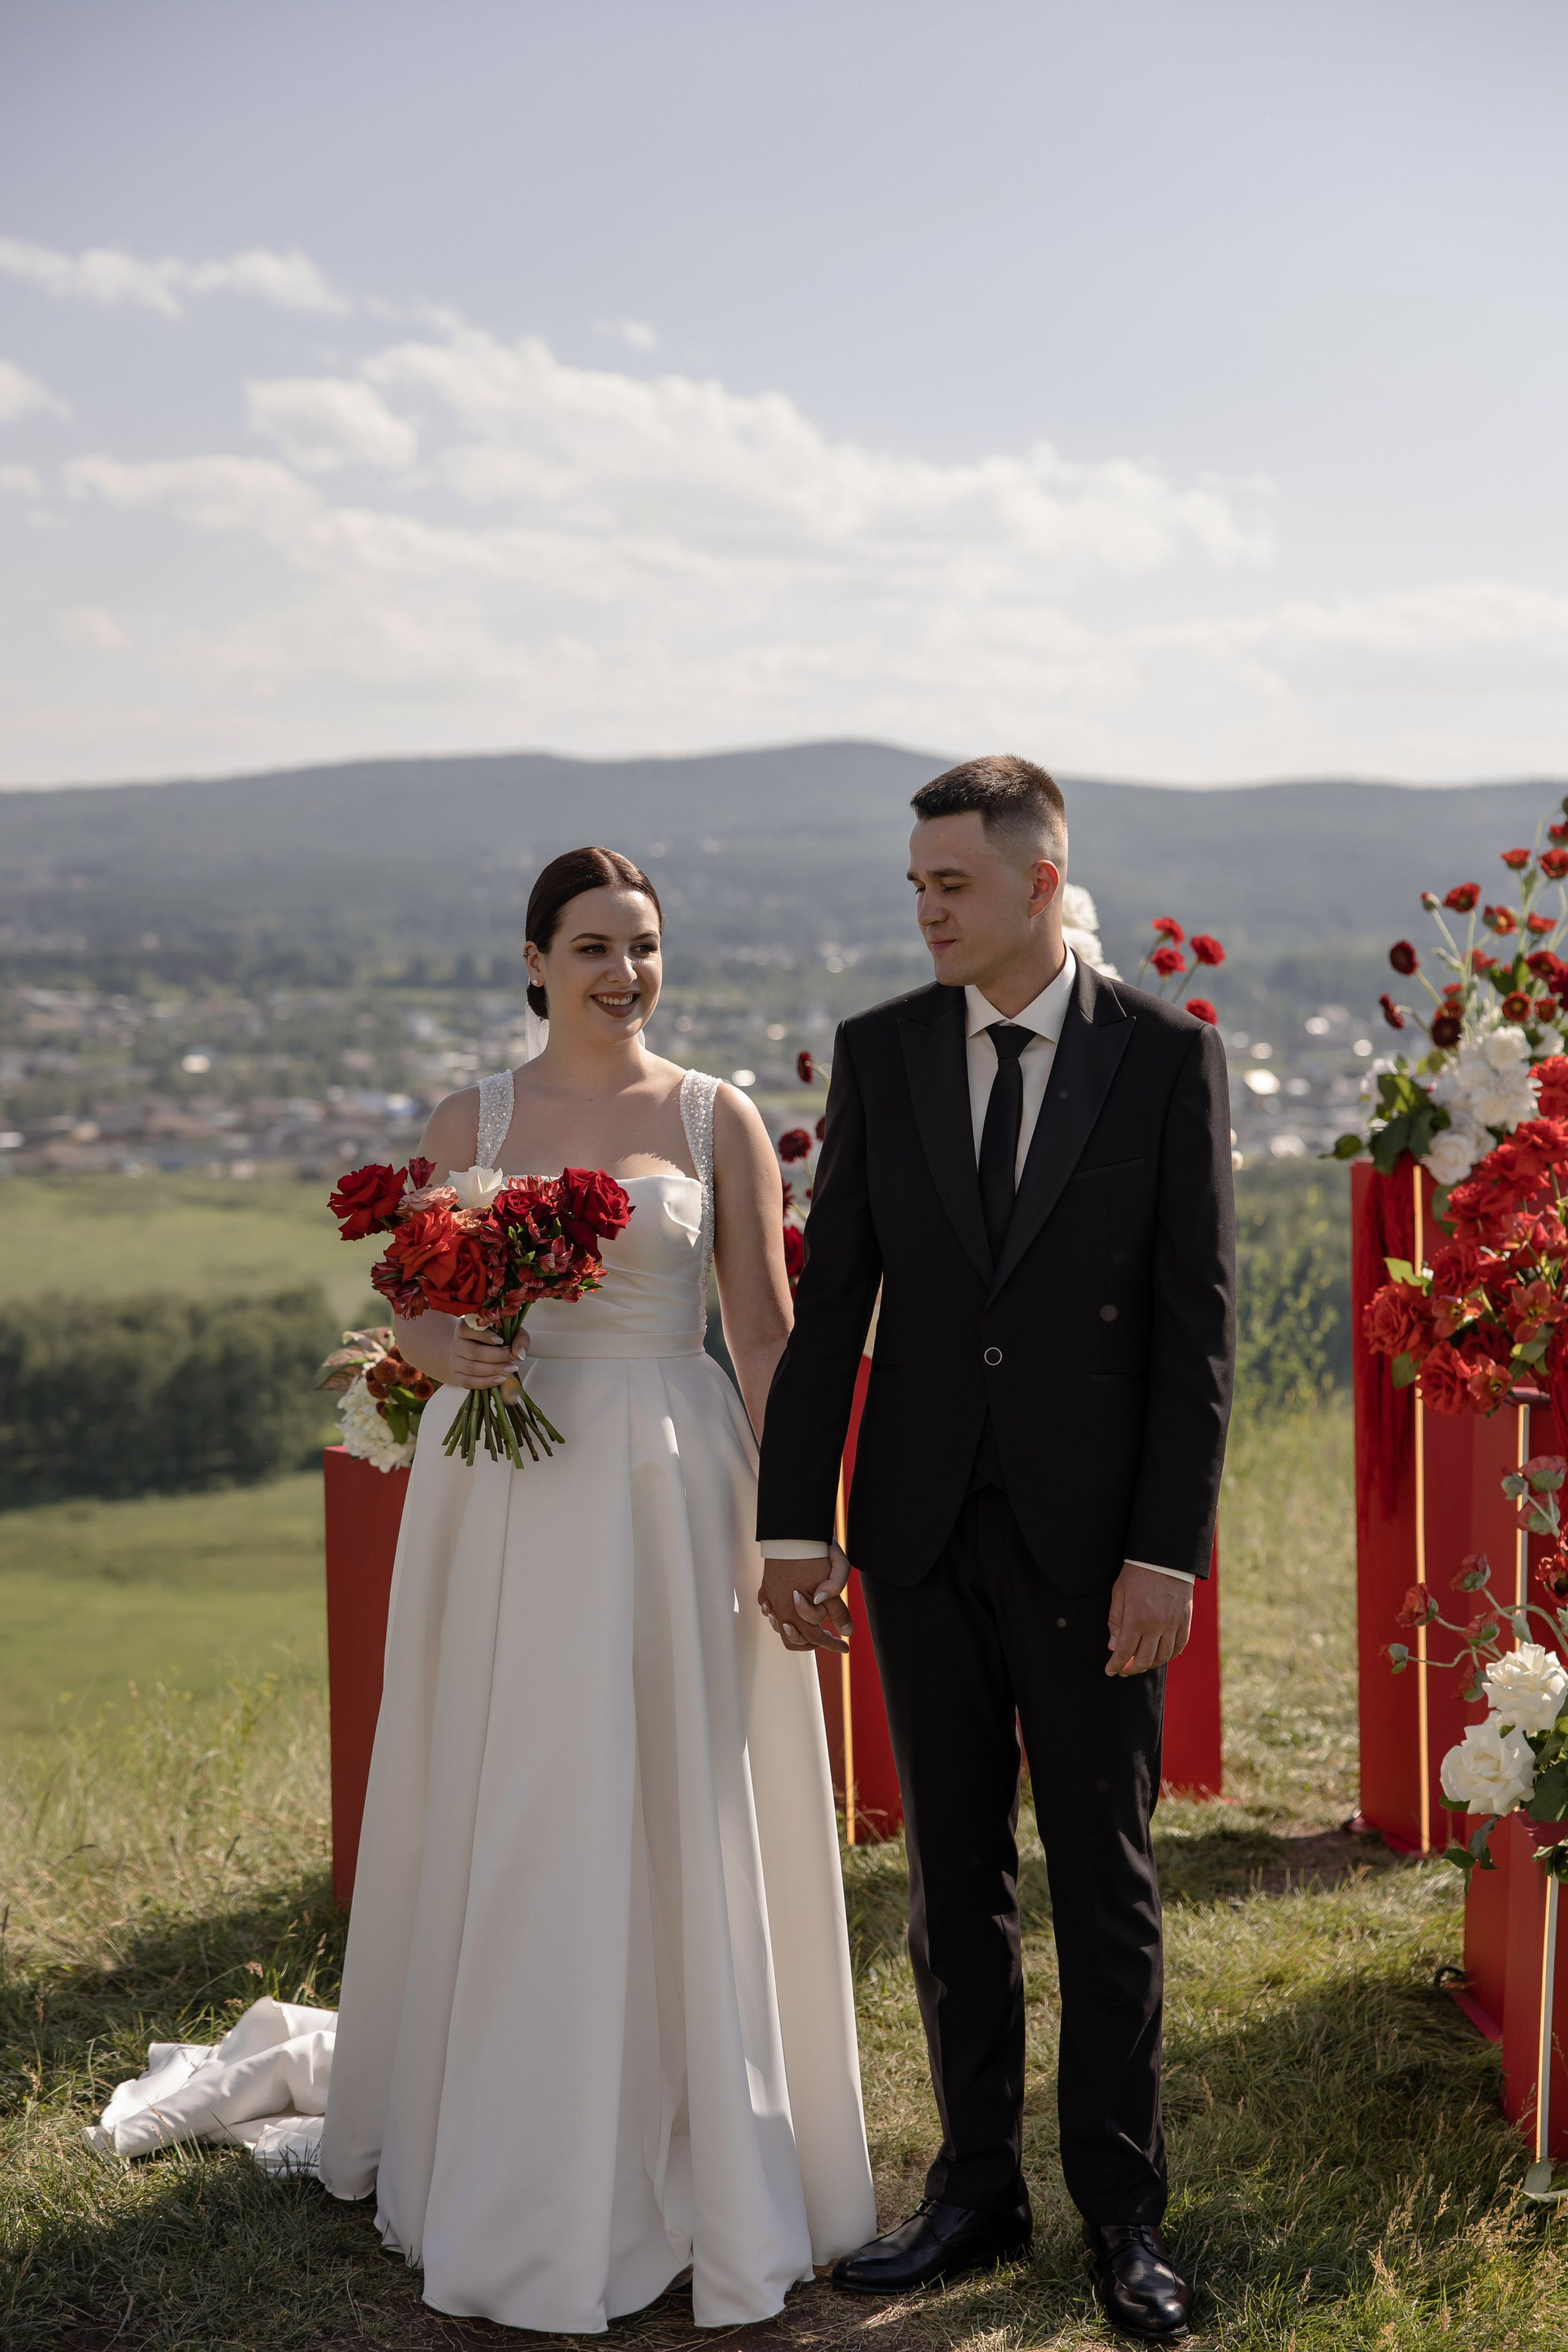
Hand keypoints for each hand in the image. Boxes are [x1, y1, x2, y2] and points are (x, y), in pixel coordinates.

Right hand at [447, 1319, 528, 1391]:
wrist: (475, 1353)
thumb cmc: (493, 1341)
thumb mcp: (509, 1333)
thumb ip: (518, 1338)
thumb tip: (519, 1354)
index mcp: (464, 1329)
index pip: (467, 1329)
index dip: (483, 1335)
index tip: (501, 1340)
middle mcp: (456, 1344)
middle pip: (473, 1352)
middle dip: (496, 1356)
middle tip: (512, 1358)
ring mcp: (454, 1361)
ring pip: (471, 1368)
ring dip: (493, 1370)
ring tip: (510, 1369)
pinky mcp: (456, 1376)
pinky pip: (468, 1382)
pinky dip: (485, 1382)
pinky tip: (499, 1379)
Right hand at [757, 1542, 852, 1654]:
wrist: (792, 1531)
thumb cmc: (816, 1552)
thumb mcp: (837, 1576)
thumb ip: (839, 1607)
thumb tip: (847, 1631)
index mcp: (800, 1610)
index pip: (818, 1637)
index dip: (834, 1644)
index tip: (846, 1647)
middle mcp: (783, 1609)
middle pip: (797, 1639)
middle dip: (815, 1643)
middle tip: (830, 1639)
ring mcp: (772, 1599)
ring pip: (781, 1629)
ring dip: (795, 1633)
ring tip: (810, 1629)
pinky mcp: (766, 1589)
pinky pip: (768, 1610)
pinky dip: (777, 1617)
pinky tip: (787, 1615)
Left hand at [1105, 1562, 1192, 1676]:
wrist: (1164, 1557)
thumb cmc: (1137, 1573)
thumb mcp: (1119, 1594)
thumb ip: (1116, 1622)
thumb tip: (1113, 1647)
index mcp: (1137, 1619)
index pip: (1125, 1652)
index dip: (1116, 1665)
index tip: (1110, 1671)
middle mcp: (1156, 1626)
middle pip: (1144, 1659)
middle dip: (1131, 1669)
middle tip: (1123, 1670)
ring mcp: (1173, 1624)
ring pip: (1163, 1656)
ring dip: (1150, 1664)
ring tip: (1140, 1664)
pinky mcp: (1185, 1620)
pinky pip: (1179, 1646)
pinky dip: (1169, 1655)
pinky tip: (1160, 1656)